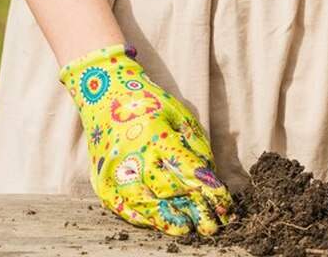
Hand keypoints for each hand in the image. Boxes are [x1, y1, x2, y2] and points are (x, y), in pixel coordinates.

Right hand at [59, 44, 233, 234]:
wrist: (106, 98)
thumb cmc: (151, 105)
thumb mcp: (181, 117)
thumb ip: (196, 147)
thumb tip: (210, 178)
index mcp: (156, 136)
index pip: (188, 170)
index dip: (209, 190)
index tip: (225, 204)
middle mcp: (134, 156)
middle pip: (167, 192)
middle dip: (192, 210)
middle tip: (211, 226)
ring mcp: (115, 171)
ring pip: (144, 205)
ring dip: (168, 221)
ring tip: (187, 230)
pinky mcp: (102, 182)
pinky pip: (122, 208)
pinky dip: (143, 219)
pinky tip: (160, 224)